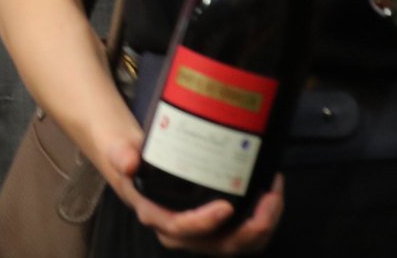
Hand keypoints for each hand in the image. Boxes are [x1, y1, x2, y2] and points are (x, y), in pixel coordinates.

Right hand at [100, 136, 283, 252]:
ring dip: (263, 225)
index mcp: (157, 216)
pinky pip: (245, 235)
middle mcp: (180, 233)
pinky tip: (271, 196)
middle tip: (269, 199)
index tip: (227, 206)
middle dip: (251, 229)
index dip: (206, 223)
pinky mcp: (217, 229)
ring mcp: (201, 234)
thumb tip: (129, 162)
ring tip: (275, 195)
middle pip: (220, 244)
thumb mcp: (121, 153)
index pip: (182, 228)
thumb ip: (121, 154)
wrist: (137, 170)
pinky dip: (263, 221)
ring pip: (239, 244)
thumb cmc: (132, 161)